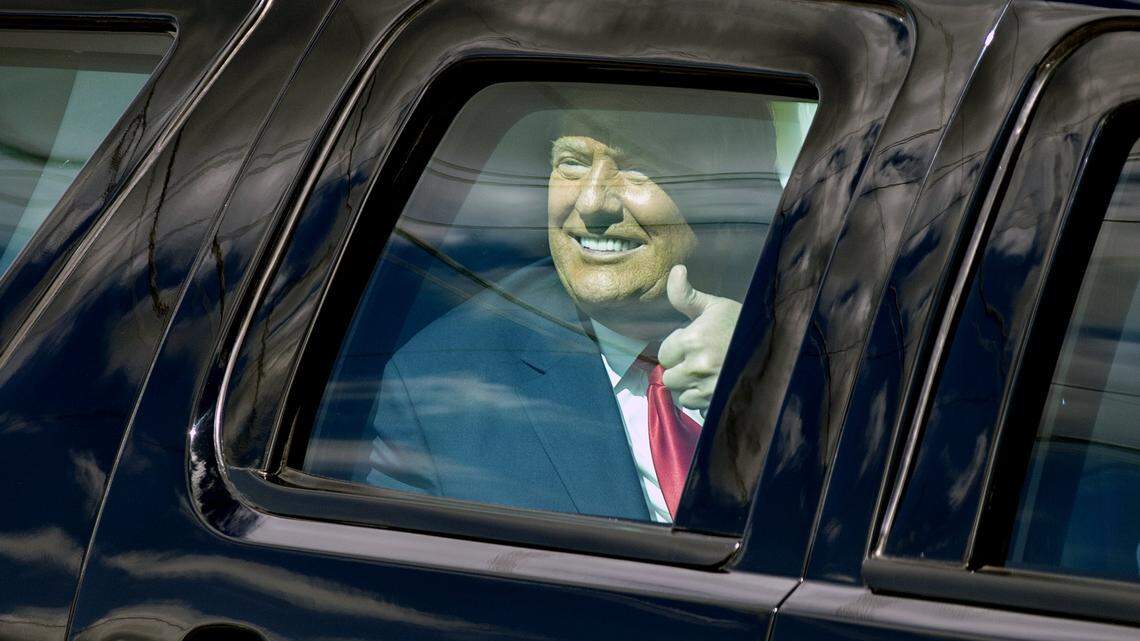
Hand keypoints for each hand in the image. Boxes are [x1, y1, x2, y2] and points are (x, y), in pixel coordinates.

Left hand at [658, 265, 741, 412]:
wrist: (777, 346)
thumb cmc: (742, 324)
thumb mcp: (715, 305)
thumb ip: (686, 294)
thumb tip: (675, 270)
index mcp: (693, 340)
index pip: (665, 355)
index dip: (677, 348)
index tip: (693, 342)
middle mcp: (697, 366)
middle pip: (670, 378)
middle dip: (680, 369)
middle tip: (699, 359)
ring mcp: (708, 389)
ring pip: (682, 395)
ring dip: (690, 387)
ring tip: (707, 374)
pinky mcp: (719, 404)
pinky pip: (698, 408)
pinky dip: (703, 401)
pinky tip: (716, 386)